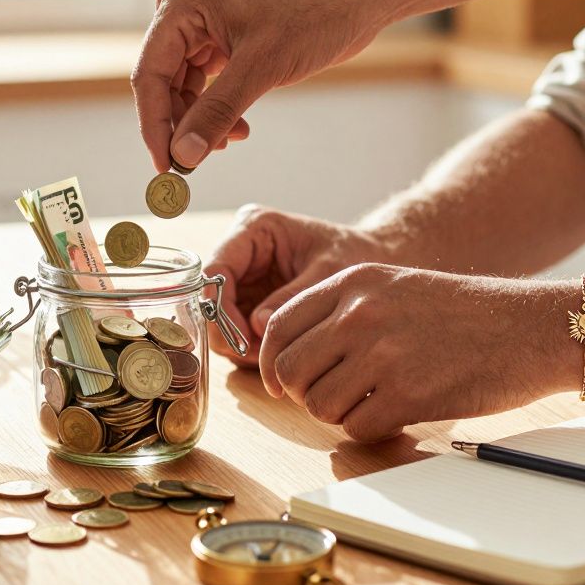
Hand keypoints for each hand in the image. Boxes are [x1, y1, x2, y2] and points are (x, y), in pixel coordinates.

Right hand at [132, 0, 387, 172]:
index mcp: (182, 5)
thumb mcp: (261, 68)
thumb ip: (216, 112)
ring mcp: (203, 28)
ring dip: (200, 121)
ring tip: (229, 142)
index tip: (164, 165)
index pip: (150, 74)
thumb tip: (183, 155)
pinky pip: (205, 85)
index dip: (154, 125)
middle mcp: (184, 12)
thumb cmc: (313, 14)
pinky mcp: (223, 42)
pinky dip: (216, 111)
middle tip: (195, 163)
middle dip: (180, 125)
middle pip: (163, 84)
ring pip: (183, 89)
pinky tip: (238, 129)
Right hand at [205, 205, 388, 365]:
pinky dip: (251, 347)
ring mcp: (244, 277)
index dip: (220, 305)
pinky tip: (277, 354)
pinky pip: (236, 329)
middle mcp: (241, 251)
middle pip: (211, 297)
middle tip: (259, 355)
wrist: (373, 258)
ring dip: (240, 343)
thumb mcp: (327, 272)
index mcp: (254, 228)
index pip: (216, 268)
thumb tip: (258, 327)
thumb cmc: (353, 254)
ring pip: (219, 318)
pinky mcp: (250, 300)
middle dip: (230, 330)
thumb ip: (292, 297)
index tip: (242, 336)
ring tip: (274, 356)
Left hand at [260, 264, 571, 441]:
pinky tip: (394, 414)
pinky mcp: (406, 395)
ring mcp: (381, 354)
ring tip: (369, 402)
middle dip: (301, 393)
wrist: (532, 328)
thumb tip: (289, 354)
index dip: (271, 361)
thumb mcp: (395, 286)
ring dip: (338, 414)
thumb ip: (342, 311)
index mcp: (353, 282)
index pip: (278, 326)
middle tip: (327, 398)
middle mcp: (359, 314)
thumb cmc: (466, 313)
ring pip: (317, 404)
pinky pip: (355, 428)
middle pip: (289, 370)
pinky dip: (369, 429)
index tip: (281, 380)